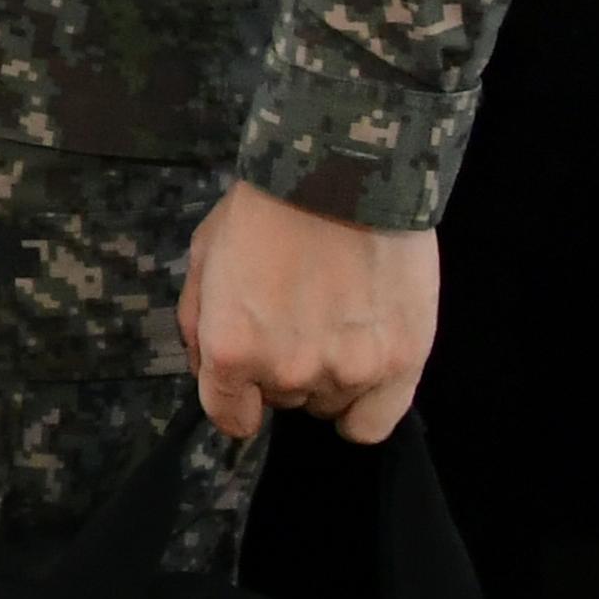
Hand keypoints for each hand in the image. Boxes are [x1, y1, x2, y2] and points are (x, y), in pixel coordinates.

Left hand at [179, 177, 438, 443]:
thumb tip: (208, 371)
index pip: (229, 416)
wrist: (343, 175)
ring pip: (330, 404)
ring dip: (329, 376)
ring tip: (337, 321)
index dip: (237, 396)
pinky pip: (375, 422)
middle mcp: (287, 372)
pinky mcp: (401, 364)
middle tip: (297, 317)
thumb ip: (198, 324)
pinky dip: (367, 403)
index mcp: (231, 349)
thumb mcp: (204, 256)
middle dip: (283, 369)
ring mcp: (348, 372)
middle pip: (283, 402)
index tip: (249, 376)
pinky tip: (365, 367)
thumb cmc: (268, 209)